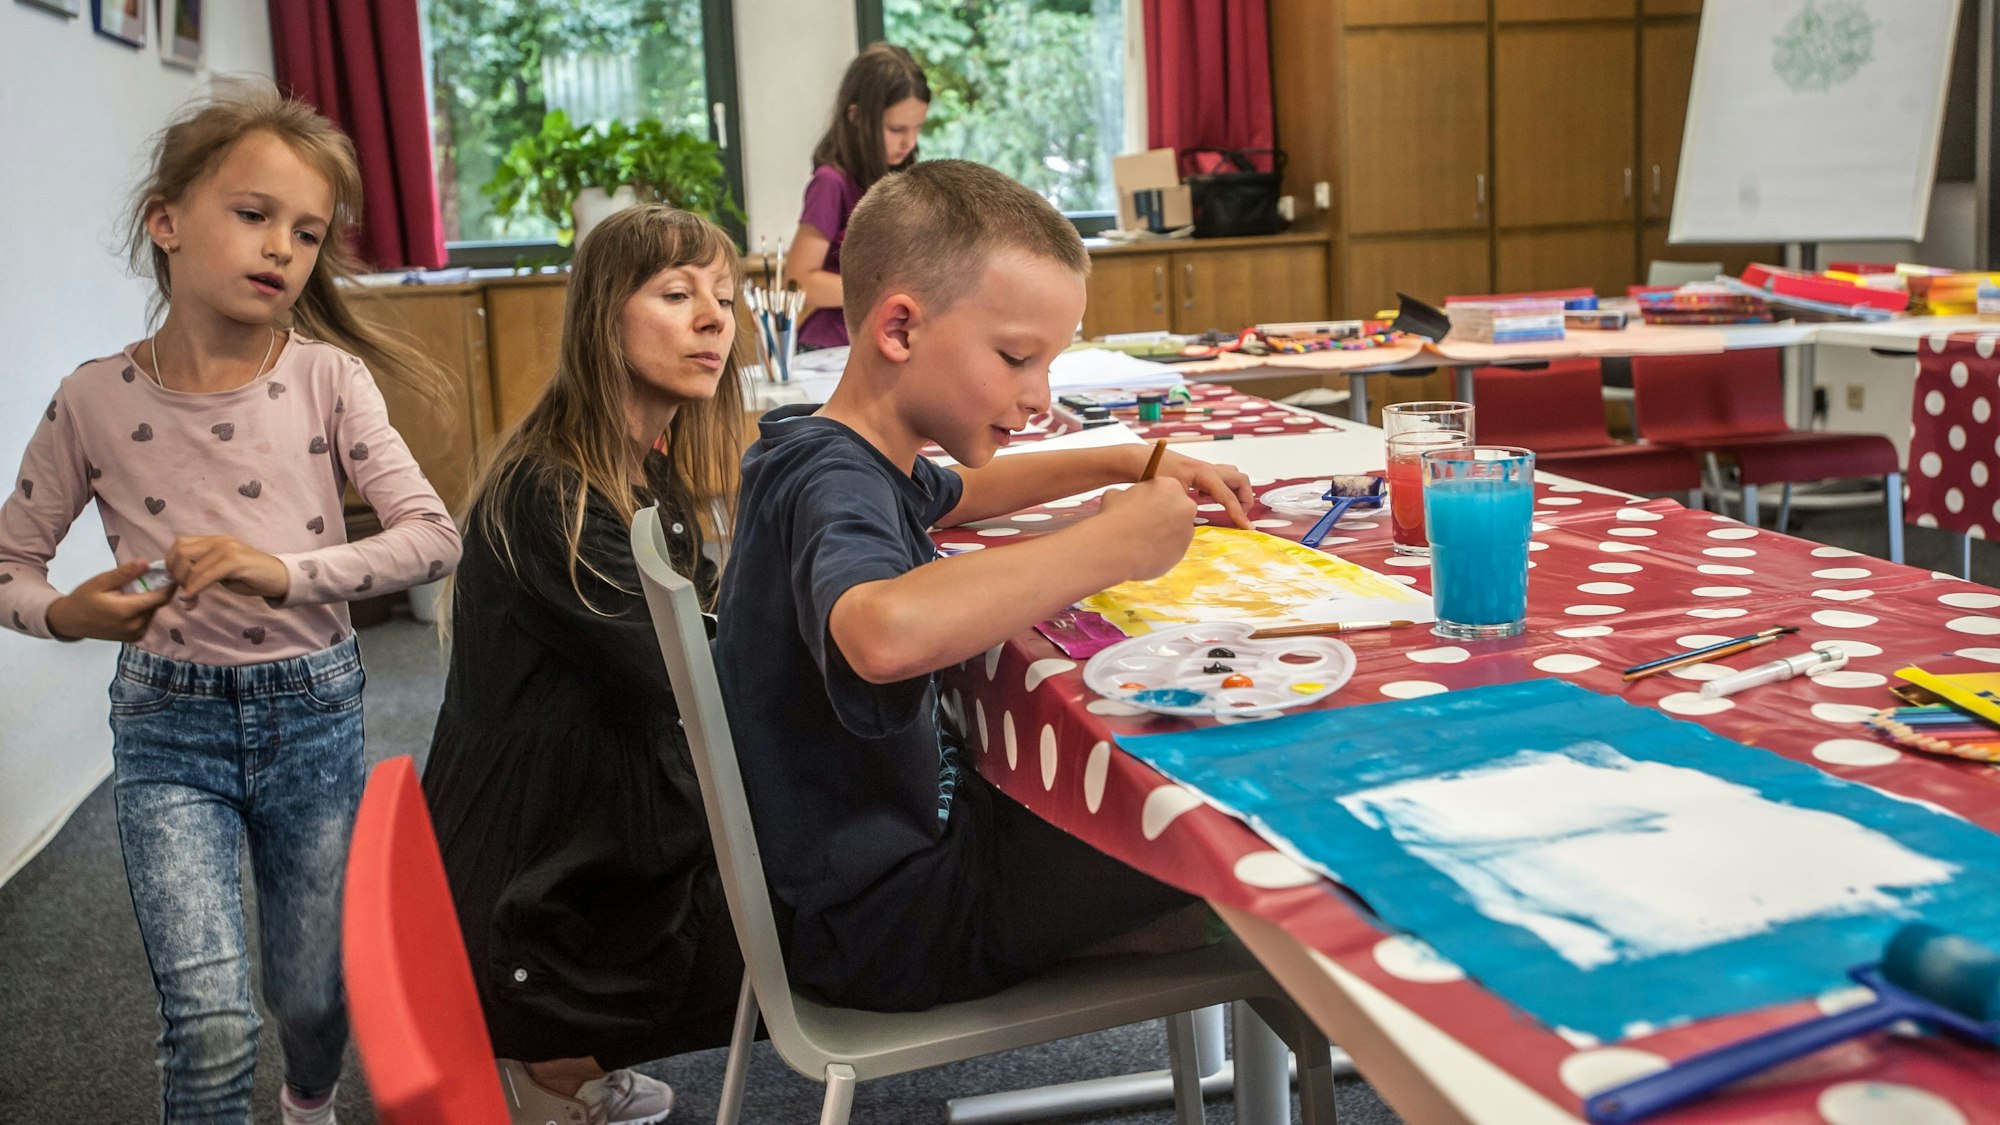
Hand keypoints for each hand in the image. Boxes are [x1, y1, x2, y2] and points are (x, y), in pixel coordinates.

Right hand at [46, 560, 173, 641]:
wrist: (70, 621)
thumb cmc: (84, 598)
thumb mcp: (101, 581)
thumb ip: (125, 573)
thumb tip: (146, 563)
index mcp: (127, 611)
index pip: (160, 598)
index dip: (169, 585)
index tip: (171, 573)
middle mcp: (135, 626)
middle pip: (157, 604)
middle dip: (156, 590)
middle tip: (149, 577)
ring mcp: (135, 634)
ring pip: (153, 612)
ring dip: (149, 600)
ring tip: (134, 590)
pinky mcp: (134, 637)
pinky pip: (147, 620)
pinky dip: (143, 609)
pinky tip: (130, 602)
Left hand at [166, 535, 290, 607]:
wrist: (281, 578)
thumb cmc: (252, 577)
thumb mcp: (223, 570)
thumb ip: (204, 569)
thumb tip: (179, 579)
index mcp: (215, 540)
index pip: (180, 544)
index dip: (171, 564)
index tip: (175, 582)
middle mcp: (219, 540)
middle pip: (181, 552)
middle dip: (175, 574)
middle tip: (182, 591)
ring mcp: (228, 549)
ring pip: (192, 565)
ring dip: (185, 585)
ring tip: (190, 598)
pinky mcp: (236, 561)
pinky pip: (206, 575)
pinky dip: (195, 588)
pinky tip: (193, 598)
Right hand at [1095, 476, 1197, 579]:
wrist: (1115, 547)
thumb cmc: (1114, 517)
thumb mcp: (1116, 494)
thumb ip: (1128, 494)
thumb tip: (1125, 498)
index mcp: (1171, 486)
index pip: (1167, 490)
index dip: (1153, 499)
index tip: (1144, 506)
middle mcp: (1185, 506)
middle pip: (1177, 509)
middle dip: (1163, 515)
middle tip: (1145, 523)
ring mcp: (1187, 530)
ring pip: (1178, 530)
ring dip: (1164, 533)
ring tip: (1142, 539)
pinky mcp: (1183, 551)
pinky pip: (1174, 548)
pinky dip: (1162, 549)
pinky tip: (1145, 550)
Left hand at [1146, 449, 1255, 527]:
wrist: (1141, 459)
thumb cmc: (1153, 472)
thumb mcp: (1172, 492)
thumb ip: (1187, 507)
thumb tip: (1197, 521)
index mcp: (1204, 473)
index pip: (1228, 496)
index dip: (1239, 514)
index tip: (1247, 527)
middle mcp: (1208, 469)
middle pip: (1240, 480)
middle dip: (1245, 499)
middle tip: (1239, 516)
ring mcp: (1205, 469)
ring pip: (1233, 477)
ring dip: (1236, 492)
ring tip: (1227, 508)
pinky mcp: (1200, 472)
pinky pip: (1221, 479)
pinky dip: (1223, 490)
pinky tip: (1207, 500)